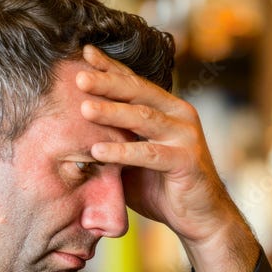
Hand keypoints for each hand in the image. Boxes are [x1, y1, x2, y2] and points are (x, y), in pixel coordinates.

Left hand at [76, 45, 258, 271]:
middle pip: (138, 92)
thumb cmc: (163, 188)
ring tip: (84, 108)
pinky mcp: (188, 161)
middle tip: (79, 77)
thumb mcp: (133, 160)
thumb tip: (71, 131)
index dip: (111, 67)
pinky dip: (123, 152)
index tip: (84, 53)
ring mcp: (186, 136)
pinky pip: (150, 154)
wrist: (200, 218)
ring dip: (112, 112)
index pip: (135, 82)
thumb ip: (114, 141)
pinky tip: (98, 150)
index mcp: (167, 109)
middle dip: (107, 82)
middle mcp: (180, 115)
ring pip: (144, 118)